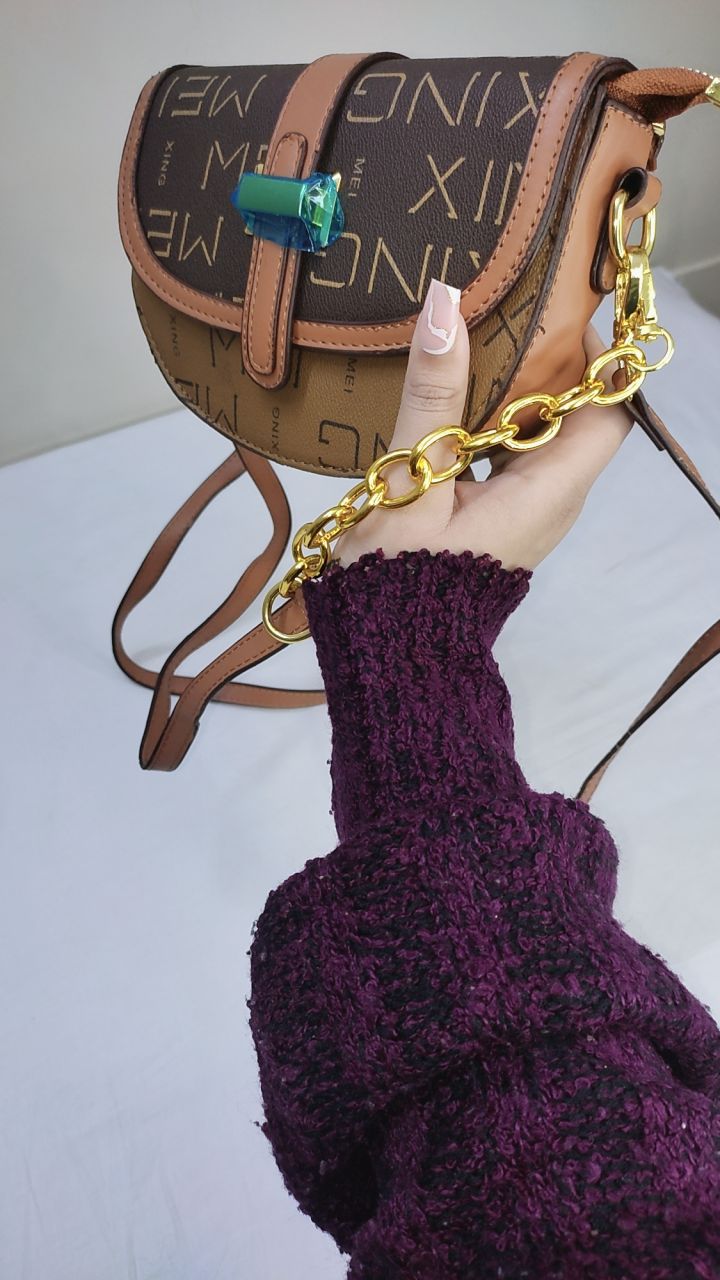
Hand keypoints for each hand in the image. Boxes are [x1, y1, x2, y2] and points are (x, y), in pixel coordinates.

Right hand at [333, 277, 633, 571]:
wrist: (384, 651)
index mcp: (548, 492)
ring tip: (471, 345)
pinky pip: (503, 461)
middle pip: (570, 419)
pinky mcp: (491, 522)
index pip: (608, 413)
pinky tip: (446, 404)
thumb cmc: (401, 578)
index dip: (600, 362)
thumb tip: (444, 306)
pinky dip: (484, 426)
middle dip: (545, 367)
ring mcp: (520, 515)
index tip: (566, 313)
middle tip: (504, 312)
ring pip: (533, 439)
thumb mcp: (412, 479)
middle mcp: (548, 503)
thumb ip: (432, 394)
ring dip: (510, 396)